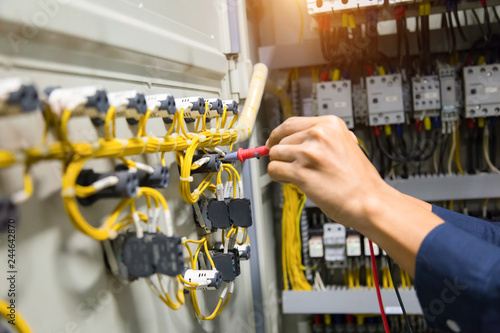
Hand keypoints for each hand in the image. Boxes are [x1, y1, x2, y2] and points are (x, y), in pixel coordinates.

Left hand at [266, 116, 388, 228]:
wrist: (369, 200)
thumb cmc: (359, 179)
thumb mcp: (345, 144)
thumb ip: (322, 138)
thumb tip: (294, 139)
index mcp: (330, 124)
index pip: (290, 123)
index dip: (278, 135)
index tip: (273, 142)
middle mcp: (319, 135)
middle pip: (280, 139)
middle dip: (281, 154)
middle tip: (288, 164)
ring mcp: (309, 153)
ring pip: (274, 154)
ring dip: (280, 166)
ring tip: (295, 175)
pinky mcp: (301, 172)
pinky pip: (274, 170)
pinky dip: (278, 177)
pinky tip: (291, 181)